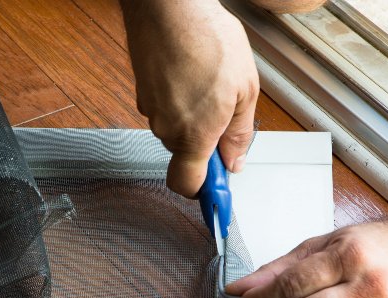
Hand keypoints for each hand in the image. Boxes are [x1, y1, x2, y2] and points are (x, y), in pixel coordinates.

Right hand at [121, 0, 258, 196]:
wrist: (169, 7)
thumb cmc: (208, 40)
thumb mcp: (245, 90)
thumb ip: (238, 133)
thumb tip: (234, 160)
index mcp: (194, 135)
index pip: (187, 184)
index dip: (202, 190)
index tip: (216, 189)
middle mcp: (167, 129)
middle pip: (185, 152)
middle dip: (204, 140)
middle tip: (225, 112)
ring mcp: (151, 110)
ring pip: (175, 127)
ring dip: (192, 114)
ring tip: (208, 80)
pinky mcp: (143, 91)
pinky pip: (164, 106)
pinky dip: (178, 96)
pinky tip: (190, 71)